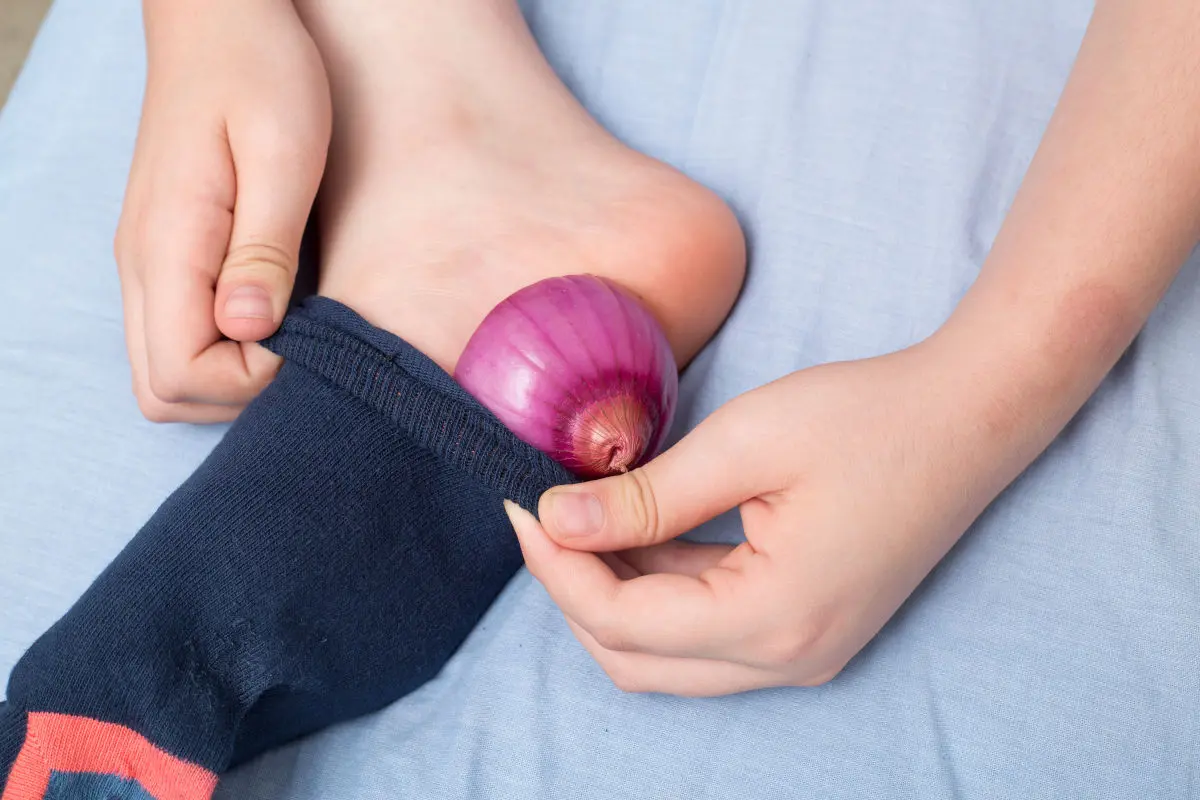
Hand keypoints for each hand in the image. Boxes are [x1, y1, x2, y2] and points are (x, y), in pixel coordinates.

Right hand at [114, 0, 330, 421]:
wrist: (218, 17)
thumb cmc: (259, 70)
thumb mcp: (284, 152)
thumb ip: (265, 248)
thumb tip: (250, 330)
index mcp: (167, 245)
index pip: (182, 375)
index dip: (252, 382)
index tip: (306, 335)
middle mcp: (141, 265)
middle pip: (163, 390)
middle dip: (238, 393)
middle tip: (303, 343)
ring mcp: (146, 262)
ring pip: (164, 371)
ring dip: (230, 374)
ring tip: (293, 326)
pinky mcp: (165, 254)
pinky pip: (176, 334)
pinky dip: (222, 347)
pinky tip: (274, 309)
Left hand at [506, 338, 1038, 695]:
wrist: (971, 418)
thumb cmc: (869, 419)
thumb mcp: (745, 443)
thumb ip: (646, 497)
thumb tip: (556, 520)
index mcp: (773, 620)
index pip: (622, 621)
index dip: (556, 567)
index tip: (521, 503)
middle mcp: (789, 660)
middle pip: (635, 658)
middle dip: (574, 590)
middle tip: (543, 515)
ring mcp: (803, 652)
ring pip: (666, 654)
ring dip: (613, 594)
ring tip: (582, 515)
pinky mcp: (808, 627)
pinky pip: (707, 632)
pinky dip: (659, 591)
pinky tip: (638, 529)